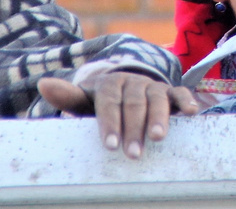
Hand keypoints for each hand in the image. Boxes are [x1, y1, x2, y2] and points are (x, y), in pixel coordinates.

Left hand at [37, 72, 202, 158]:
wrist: (128, 88)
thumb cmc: (105, 105)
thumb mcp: (87, 101)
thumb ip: (69, 96)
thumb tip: (43, 84)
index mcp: (110, 84)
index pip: (109, 102)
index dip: (110, 123)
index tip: (110, 145)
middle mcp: (133, 82)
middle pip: (134, 104)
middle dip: (133, 129)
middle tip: (133, 154)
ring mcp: (153, 86)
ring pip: (157, 99)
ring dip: (158, 118)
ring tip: (158, 138)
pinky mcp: (171, 92)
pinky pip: (180, 93)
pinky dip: (186, 101)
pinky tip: (191, 112)